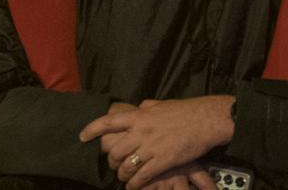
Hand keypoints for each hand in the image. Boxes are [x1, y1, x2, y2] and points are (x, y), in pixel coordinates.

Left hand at [81, 95, 234, 188]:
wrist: (205, 120)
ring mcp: (151, 147)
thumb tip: (137, 108)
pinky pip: (142, 177)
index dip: (92, 129)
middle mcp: (141, 131)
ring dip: (123, 176)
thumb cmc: (184, 111)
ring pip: (126, 166)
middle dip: (112, 162)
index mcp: (139, 115)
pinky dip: (135, 184)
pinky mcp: (162, 161)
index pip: (109, 122)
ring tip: (125, 179)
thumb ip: (145, 108)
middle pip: (115, 151)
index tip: (82, 137)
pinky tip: (134, 187)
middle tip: (115, 166)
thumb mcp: (160, 105)